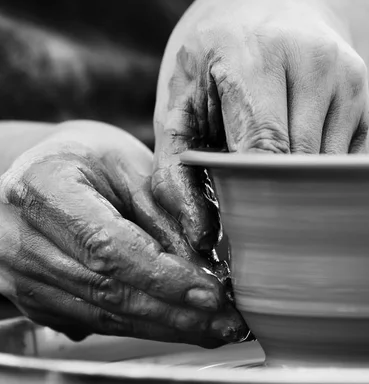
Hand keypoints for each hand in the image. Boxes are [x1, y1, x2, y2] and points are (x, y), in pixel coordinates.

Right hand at [0, 121, 248, 345]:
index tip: (211, 293)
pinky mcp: (35, 301)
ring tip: (215, 328)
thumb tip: (203, 267)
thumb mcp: (131, 167)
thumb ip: (164, 215)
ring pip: (105, 316)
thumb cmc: (92, 160)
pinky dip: (144, 327)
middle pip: (108, 289)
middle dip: (176, 311)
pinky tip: (182, 326)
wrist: (45, 172)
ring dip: (166, 328)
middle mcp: (21, 237)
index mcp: (42, 187)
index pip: (108, 245)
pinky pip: (96, 322)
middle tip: (228, 321)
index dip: (163, 276)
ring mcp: (20, 276)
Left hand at [153, 0, 368, 249]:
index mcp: (255, 55)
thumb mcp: (182, 99)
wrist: (272, 5)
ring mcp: (346, 75)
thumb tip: (199, 237)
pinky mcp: (366, 91)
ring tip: (271, 167)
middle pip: (302, 162)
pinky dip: (321, 169)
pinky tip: (297, 150)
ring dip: (300, 182)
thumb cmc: (217, 59)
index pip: (266, 148)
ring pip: (330, 166)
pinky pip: (347, 158)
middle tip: (252, 209)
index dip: (256, 196)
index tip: (240, 228)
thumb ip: (177, 166)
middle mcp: (312, 60)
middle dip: (276, 194)